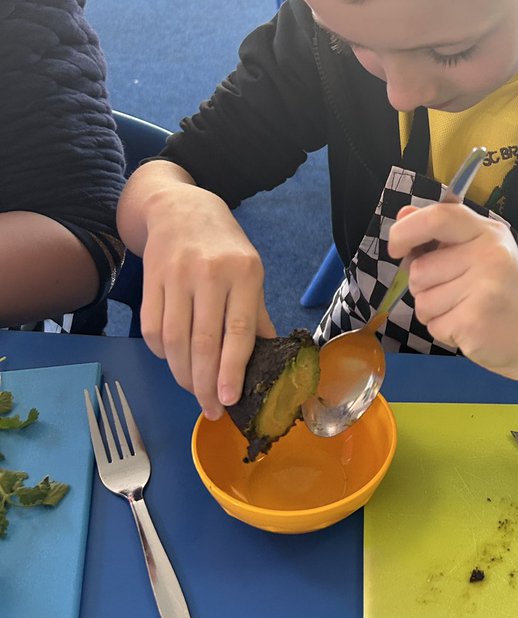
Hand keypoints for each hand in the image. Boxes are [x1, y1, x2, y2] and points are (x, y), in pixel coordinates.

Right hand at [139, 186, 274, 419]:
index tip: (229, 400)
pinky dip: (162, 354)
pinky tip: (174, 361)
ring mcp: (176, 276)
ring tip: (194, 390)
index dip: (231, 370)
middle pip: (203, 341)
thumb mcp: (251, 273)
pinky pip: (151, 329)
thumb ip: (256, 316)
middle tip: (211, 409)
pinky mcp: (150, 280)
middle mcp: (209, 274)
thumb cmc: (224, 247)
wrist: (181, 208)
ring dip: (182, 374)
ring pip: (174, 340)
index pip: (238, 331)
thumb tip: (268, 360)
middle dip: (204, 384)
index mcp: (244, 273)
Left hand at [387, 203, 517, 379]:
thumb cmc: (503, 292)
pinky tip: (470, 327)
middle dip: (425, 287)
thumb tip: (402, 216)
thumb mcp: (479, 251)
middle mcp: (488, 255)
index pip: (437, 217)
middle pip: (420, 269)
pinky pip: (433, 325)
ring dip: (435, 311)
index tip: (397, 248)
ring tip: (466, 310)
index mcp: (487, 233)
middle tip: (458, 293)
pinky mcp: (474, 322)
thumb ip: (440, 233)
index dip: (406, 231)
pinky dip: (444, 332)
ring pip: (422, 301)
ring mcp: (483, 289)